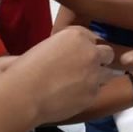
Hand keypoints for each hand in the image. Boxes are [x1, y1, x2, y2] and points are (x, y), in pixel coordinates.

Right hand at [0, 26, 114, 124]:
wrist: (25, 93)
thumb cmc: (27, 68)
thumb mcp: (46, 46)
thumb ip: (65, 47)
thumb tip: (70, 55)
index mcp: (77, 35)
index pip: (91, 37)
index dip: (86, 47)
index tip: (78, 54)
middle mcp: (90, 52)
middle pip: (107, 53)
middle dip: (100, 60)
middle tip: (87, 68)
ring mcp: (94, 74)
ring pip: (108, 73)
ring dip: (98, 77)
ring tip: (81, 84)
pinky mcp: (93, 94)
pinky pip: (97, 91)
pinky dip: (88, 93)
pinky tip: (73, 96)